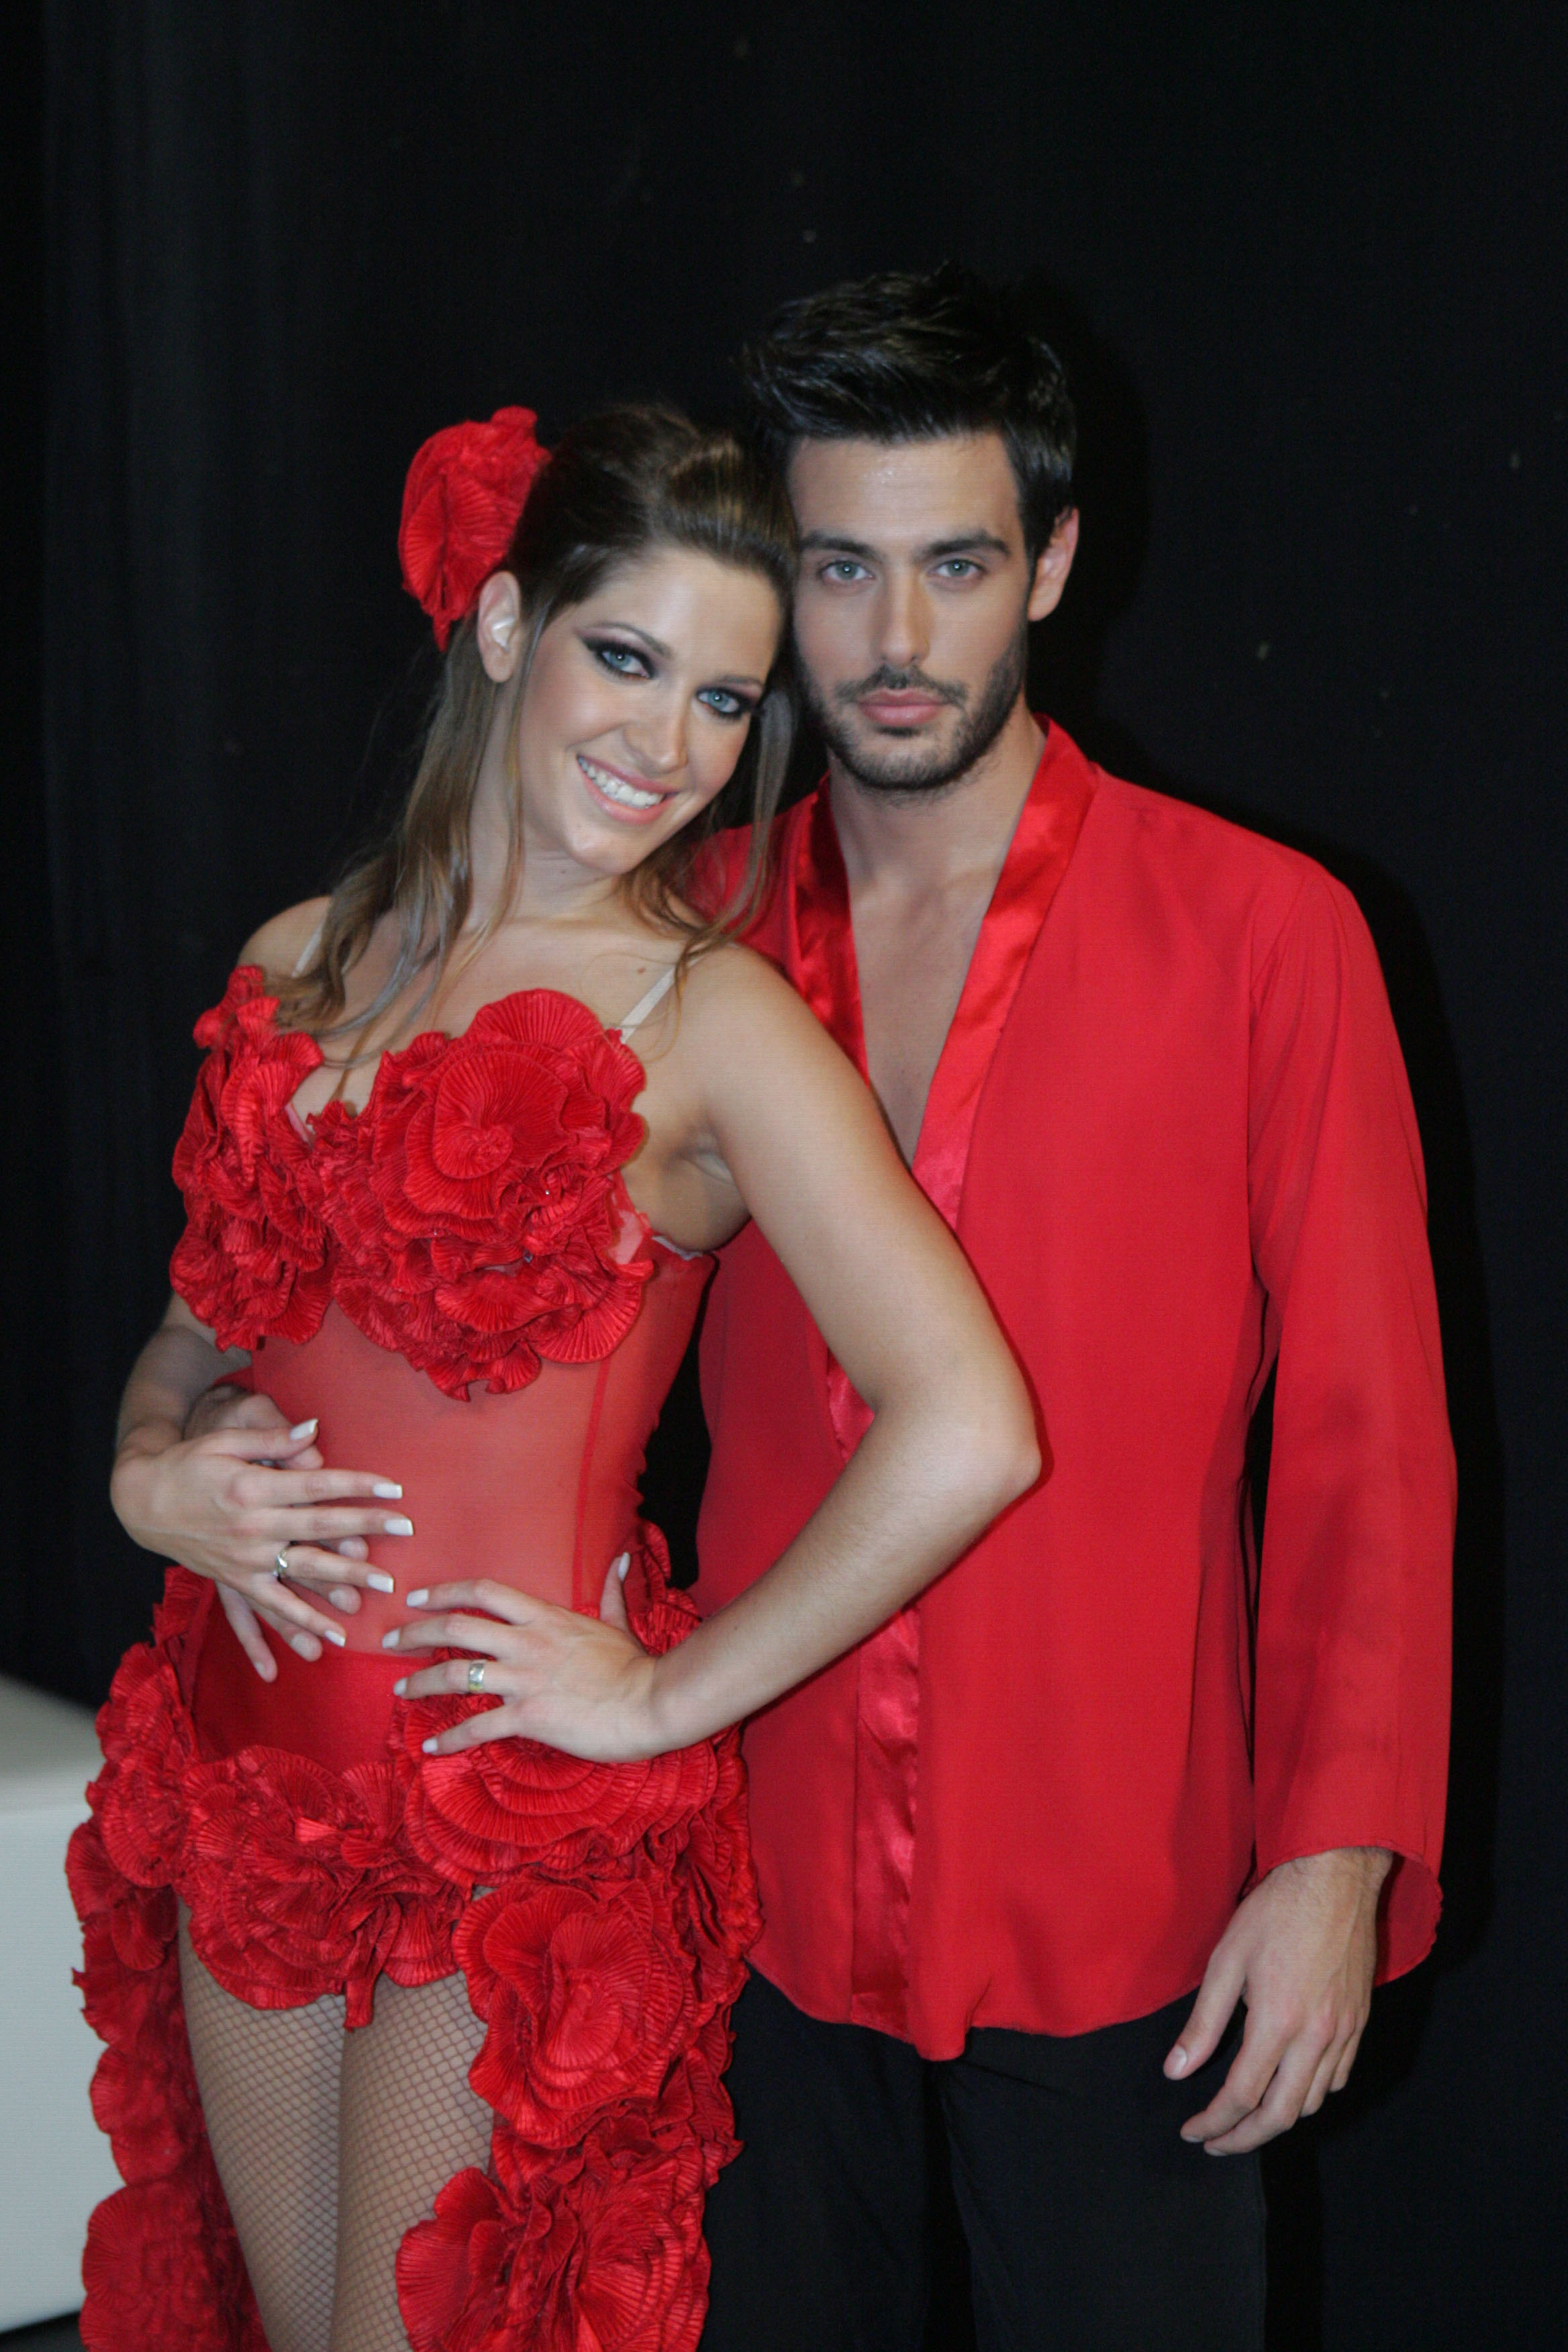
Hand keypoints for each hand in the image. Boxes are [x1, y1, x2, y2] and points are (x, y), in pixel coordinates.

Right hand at [111, 1386, 413, 1677]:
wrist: (142, 1500)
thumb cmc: (188, 1463)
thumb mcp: (226, 1441)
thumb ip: (273, 1440)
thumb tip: (314, 1429)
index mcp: (253, 1489)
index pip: (317, 1486)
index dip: (358, 1486)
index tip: (394, 1489)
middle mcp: (252, 1527)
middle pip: (320, 1527)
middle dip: (366, 1527)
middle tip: (405, 1530)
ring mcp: (244, 1559)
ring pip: (302, 1573)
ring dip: (345, 1579)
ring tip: (382, 1586)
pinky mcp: (235, 1580)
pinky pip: (270, 1609)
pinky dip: (298, 1626)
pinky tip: (328, 1641)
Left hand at [383, 1555, 661, 1761]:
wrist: (651, 1703)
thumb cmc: (637, 1666)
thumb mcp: (619, 1623)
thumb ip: (611, 1591)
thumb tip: (622, 1559)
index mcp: (545, 1617)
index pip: (484, 1592)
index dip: (444, 1591)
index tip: (416, 1598)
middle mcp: (527, 1642)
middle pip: (457, 1627)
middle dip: (415, 1633)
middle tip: (390, 1640)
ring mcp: (525, 1679)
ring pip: (456, 1673)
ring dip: (421, 1683)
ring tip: (400, 1692)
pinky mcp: (528, 1717)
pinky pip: (477, 1727)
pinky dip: (450, 1740)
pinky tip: (431, 1749)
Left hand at [1165, 1846, 1391, 2154]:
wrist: (1335, 1879)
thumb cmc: (1274, 1912)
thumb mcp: (1226, 1960)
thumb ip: (1203, 2022)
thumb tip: (1176, 2070)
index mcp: (1278, 2021)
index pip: (1242, 2095)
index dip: (1214, 2122)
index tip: (1192, 2131)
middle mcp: (1317, 2037)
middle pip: (1281, 2115)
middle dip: (1244, 2138)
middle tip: (1216, 2143)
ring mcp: (1344, 2032)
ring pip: (1312, 2102)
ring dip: (1277, 2119)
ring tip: (1246, 2117)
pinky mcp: (1360, 2022)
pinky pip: (1338, 2078)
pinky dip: (1311, 2095)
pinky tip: (1289, 2087)